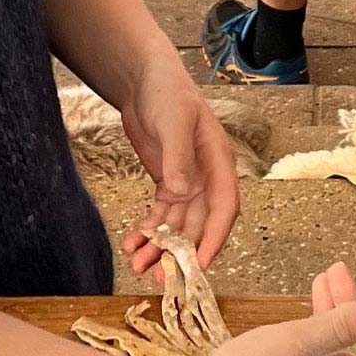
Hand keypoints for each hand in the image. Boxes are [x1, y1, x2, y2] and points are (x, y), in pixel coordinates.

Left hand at [120, 58, 240, 275]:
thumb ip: (178, 157)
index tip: (199, 265)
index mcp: (219, 163)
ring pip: (177, 224)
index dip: (214, 238)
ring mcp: (186, 182)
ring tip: (138, 264)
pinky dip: (147, 231)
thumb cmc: (168, 92)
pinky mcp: (166, 182)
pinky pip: (160, 215)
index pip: (224, 208)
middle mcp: (206, 178)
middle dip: (180, 252)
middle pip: (198, 224)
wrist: (144, 79)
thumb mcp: (173, 121)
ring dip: (160, 246)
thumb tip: (182, 193)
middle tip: (159, 276)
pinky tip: (132, 242)